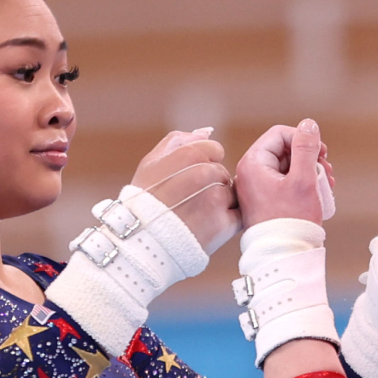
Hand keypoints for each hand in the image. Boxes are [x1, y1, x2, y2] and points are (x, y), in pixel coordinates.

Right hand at [130, 129, 240, 253]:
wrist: (140, 245)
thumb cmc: (143, 202)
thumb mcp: (151, 164)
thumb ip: (179, 141)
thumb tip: (207, 132)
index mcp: (188, 155)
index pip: (214, 150)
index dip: (203, 164)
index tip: (187, 179)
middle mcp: (204, 174)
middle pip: (221, 173)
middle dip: (210, 185)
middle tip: (188, 201)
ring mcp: (216, 200)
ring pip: (230, 193)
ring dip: (219, 203)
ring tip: (195, 216)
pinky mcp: (224, 225)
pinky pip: (237, 216)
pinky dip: (226, 222)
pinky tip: (207, 227)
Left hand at [236, 120, 332, 229]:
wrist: (282, 255)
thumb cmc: (291, 220)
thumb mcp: (303, 179)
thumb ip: (306, 149)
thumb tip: (309, 124)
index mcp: (253, 163)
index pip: (280, 134)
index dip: (303, 139)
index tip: (322, 153)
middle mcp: (250, 173)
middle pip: (283, 149)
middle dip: (309, 157)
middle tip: (327, 171)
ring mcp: (256, 187)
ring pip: (286, 166)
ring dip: (309, 170)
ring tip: (326, 183)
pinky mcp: (264, 200)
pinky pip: (284, 181)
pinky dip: (302, 182)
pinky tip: (318, 192)